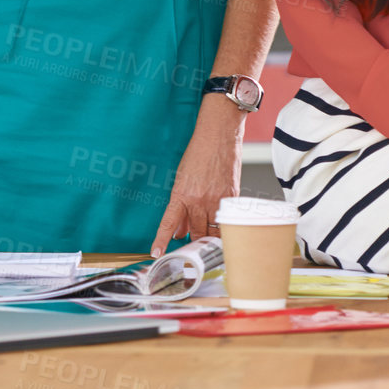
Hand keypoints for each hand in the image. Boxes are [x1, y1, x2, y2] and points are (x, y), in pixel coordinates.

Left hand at [150, 98, 244, 257]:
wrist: (218, 135)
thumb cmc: (199, 153)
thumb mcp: (182, 179)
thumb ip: (181, 205)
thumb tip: (179, 229)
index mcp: (182, 194)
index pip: (169, 223)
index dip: (162, 240)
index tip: (157, 253)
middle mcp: (199, 200)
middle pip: (196, 233)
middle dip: (193, 242)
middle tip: (190, 249)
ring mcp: (217, 200)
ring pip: (213, 231)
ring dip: (208, 238)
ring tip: (206, 241)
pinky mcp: (232, 198)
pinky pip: (226, 221)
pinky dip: (221, 226)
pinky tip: (219, 227)